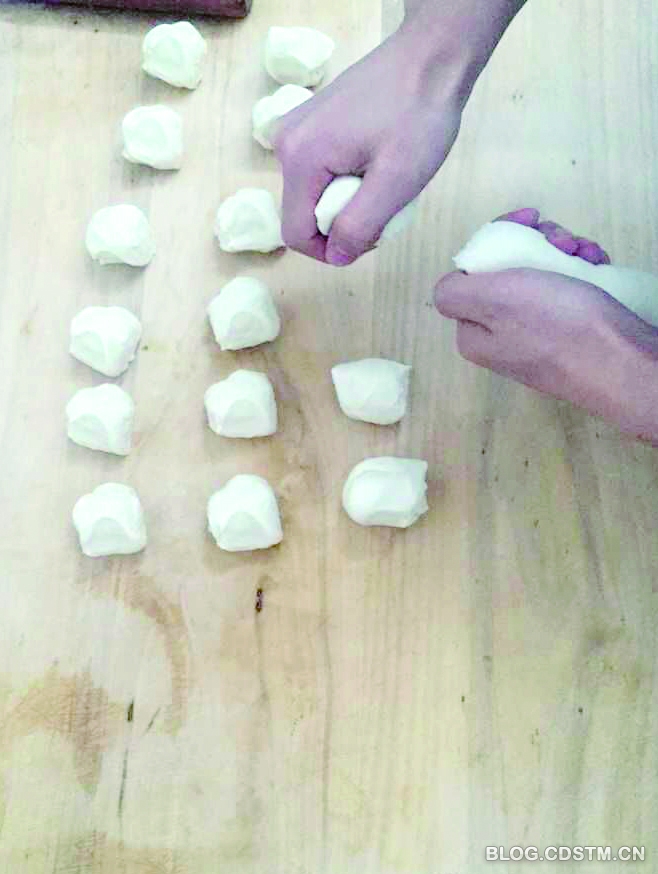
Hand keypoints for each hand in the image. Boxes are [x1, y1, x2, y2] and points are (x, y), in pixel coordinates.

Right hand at [273, 19, 475, 265]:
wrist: (430, 56)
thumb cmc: (418, 115)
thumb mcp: (396, 181)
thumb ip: (359, 226)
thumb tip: (336, 257)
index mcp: (300, 159)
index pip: (296, 234)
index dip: (331, 251)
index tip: (370, 238)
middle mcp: (285, 143)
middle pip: (303, 214)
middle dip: (341, 223)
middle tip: (386, 206)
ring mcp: (296, 129)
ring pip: (313, 194)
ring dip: (347, 202)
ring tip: (384, 181)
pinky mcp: (310, 123)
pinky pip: (319, 171)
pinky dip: (345, 180)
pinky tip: (375, 163)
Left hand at [435, 214, 657, 441]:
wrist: (622, 362)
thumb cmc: (559, 327)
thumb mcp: (493, 301)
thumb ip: (455, 294)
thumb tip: (448, 287)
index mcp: (475, 333)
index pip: (475, 270)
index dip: (500, 237)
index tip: (530, 220)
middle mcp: (502, 337)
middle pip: (509, 268)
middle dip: (539, 243)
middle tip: (564, 241)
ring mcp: (538, 336)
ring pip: (542, 275)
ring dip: (565, 253)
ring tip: (586, 253)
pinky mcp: (570, 335)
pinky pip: (568, 291)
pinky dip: (583, 271)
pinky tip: (597, 266)